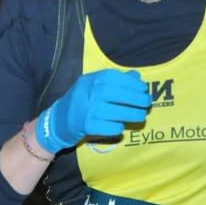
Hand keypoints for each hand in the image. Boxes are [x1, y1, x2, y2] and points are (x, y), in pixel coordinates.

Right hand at [34, 69, 150, 153]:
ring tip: (141, 115)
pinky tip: (120, 126)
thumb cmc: (82, 101)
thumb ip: (114, 80)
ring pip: (114, 112)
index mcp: (90, 80)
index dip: (131, 82)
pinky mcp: (85, 126)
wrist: (58, 121)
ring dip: (132, 114)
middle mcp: (87, 93)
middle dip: (135, 98)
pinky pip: (108, 127)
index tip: (143, 88)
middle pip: (115, 93)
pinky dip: (118, 127)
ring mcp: (85, 110)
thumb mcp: (94, 85)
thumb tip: (136, 76)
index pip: (113, 77)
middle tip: (147, 103)